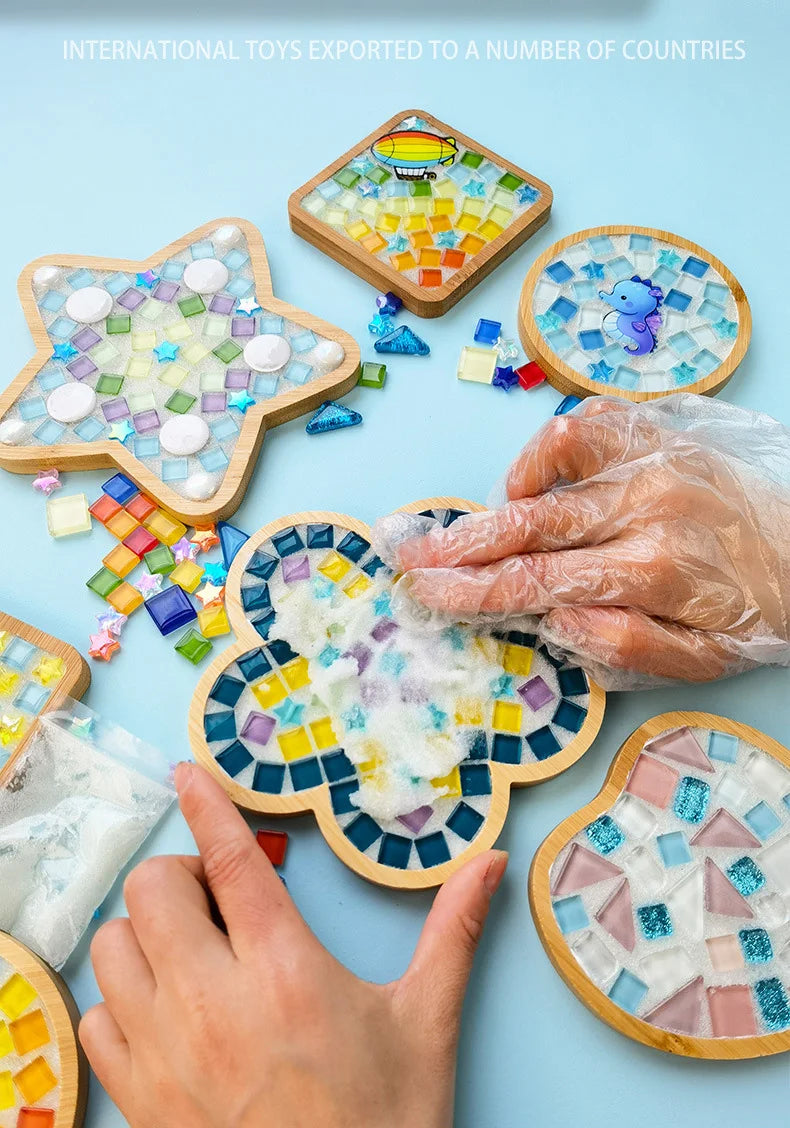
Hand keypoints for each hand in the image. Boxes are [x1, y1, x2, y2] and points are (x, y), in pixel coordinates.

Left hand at [79, 764, 506, 1127]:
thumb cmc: (385, 1121)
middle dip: (183, 875)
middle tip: (221, 896)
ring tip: (192, 948)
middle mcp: (212, 1003)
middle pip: (156, 891)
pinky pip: (96, 1017)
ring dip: (148, 932)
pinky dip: (121, 996)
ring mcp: (165, 1053)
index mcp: (285, 971)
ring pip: (115, 946)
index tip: (190, 772)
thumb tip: (491, 863)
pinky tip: (165, 1006)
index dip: (207, 805)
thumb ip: (452, 932)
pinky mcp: (139, 1097)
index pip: (231, 863)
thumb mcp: (425, 1023)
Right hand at [393, 394, 789, 686]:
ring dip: (500, 497)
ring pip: (551, 464)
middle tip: (409, 554)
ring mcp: (653, 460)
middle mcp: (646, 506)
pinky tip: (532, 481)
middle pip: (530, 525)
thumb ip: (621, 646)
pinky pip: (586, 424)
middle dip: (460, 544)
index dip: (474, 589)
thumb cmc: (750, 612)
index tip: (428, 593)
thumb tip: (553, 617)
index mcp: (653, 570)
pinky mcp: (659, 433)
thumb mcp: (697, 660)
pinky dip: (546, 448)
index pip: (540, 582)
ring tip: (472, 527)